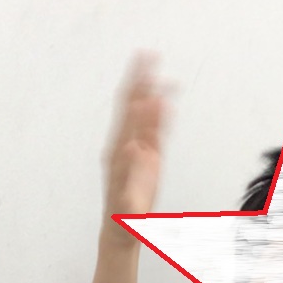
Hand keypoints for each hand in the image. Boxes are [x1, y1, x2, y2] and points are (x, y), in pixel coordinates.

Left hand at [104, 53, 169, 225]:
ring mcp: (136, 147)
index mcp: (117, 152)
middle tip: (147, 55)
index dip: (137, 97)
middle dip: (139, 80)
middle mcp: (124, 144)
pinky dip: (159, 112)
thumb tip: (133, 146)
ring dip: (149, 89)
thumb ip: (130, 174)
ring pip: (142, 112)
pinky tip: (165, 98)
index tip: (147, 79)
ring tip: (154, 64)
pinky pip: (154, 128)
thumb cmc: (122, 217)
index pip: (127, 117)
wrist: (121, 227)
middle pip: (131, 106)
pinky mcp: (147, 155)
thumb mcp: (125, 201)